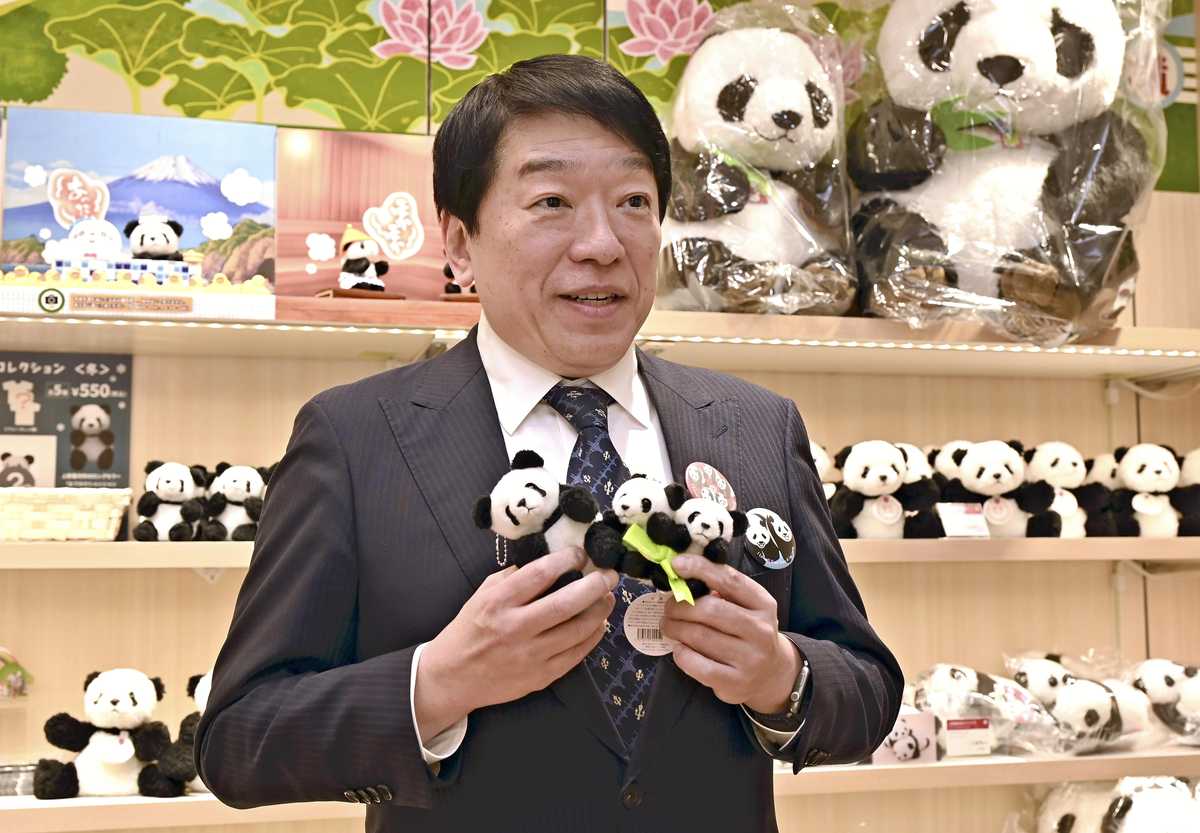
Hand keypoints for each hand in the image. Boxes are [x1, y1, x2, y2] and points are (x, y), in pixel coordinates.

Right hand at [416, 547, 617, 739]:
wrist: (453, 677)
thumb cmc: (469, 629)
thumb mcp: (482, 594)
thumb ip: (513, 577)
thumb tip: (550, 560)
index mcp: (498, 602)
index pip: (540, 574)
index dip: (566, 560)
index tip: (581, 553)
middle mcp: (515, 628)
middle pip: (566, 603)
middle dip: (594, 585)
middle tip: (609, 574)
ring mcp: (530, 655)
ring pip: (577, 630)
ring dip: (599, 611)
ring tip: (607, 597)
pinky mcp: (541, 677)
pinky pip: (576, 655)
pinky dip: (592, 637)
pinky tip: (598, 624)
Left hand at [662, 556, 799, 713]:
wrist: (772, 674)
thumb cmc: (751, 632)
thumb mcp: (748, 607)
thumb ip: (723, 591)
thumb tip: (684, 576)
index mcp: (763, 604)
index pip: (730, 580)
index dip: (700, 569)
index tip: (676, 564)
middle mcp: (761, 630)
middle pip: (710, 610)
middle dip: (680, 606)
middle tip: (667, 608)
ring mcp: (750, 659)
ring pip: (700, 636)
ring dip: (675, 628)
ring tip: (667, 625)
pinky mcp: (735, 683)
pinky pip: (698, 666)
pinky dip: (682, 654)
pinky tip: (678, 648)